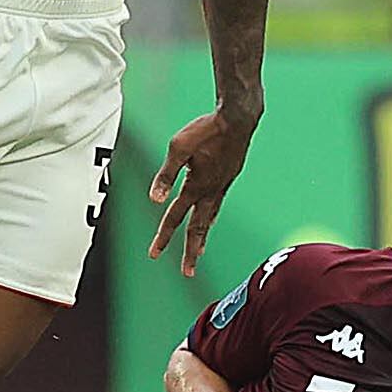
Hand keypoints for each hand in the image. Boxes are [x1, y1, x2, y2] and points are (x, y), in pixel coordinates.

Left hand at [146, 106, 252, 270]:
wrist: (238, 118)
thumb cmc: (207, 129)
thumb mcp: (178, 148)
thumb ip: (166, 175)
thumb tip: (155, 199)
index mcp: (196, 186)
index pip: (175, 217)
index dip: (163, 236)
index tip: (154, 254)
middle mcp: (211, 190)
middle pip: (198, 227)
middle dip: (191, 252)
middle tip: (187, 272)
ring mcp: (222, 185)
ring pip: (210, 218)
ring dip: (202, 237)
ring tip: (198, 251)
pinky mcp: (228, 177)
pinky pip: (218, 204)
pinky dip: (212, 217)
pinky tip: (211, 217)